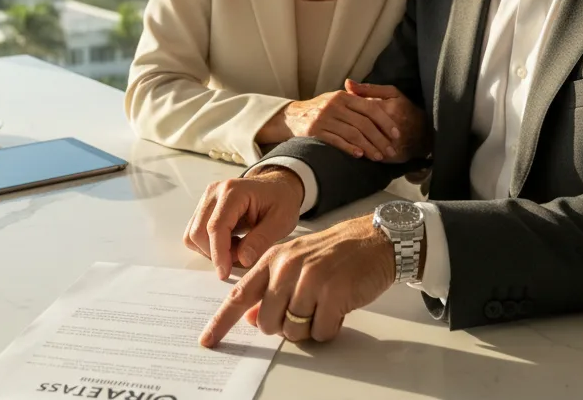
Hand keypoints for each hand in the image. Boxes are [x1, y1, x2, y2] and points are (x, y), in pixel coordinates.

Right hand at [183, 168, 303, 280]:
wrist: (277, 187)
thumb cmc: (281, 201)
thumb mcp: (281, 221)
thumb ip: (262, 239)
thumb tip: (242, 260)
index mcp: (234, 191)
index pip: (216, 226)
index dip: (219, 253)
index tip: (225, 273)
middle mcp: (214, 192)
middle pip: (198, 232)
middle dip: (216, 253)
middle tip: (241, 256)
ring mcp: (206, 199)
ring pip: (193, 235)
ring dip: (211, 250)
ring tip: (238, 248)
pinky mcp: (203, 208)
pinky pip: (195, 233)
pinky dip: (209, 245)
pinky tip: (231, 242)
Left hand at [199, 215, 395, 346]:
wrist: (374, 240)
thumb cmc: (334, 254)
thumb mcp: (296, 264)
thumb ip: (269, 289)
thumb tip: (251, 318)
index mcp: (273, 259)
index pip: (240, 295)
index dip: (222, 322)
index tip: (208, 340)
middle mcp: (288, 267)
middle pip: (267, 322)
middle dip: (285, 326)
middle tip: (305, 309)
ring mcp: (311, 278)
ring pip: (294, 329)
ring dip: (310, 327)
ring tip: (324, 305)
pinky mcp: (334, 292)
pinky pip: (321, 331)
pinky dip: (330, 327)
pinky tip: (338, 308)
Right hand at [255, 91, 400, 161]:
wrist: (292, 117)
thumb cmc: (321, 109)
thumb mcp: (337, 99)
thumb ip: (357, 99)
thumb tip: (382, 103)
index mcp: (343, 96)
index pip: (370, 108)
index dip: (385, 122)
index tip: (396, 134)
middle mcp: (334, 105)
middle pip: (364, 123)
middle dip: (380, 139)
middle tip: (390, 151)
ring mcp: (324, 119)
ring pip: (352, 134)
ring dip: (368, 147)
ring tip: (378, 157)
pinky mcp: (315, 132)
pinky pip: (336, 141)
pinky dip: (349, 148)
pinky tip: (360, 155)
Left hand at [344, 80, 429, 162]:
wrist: (424, 132)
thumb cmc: (405, 109)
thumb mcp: (391, 93)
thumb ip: (369, 89)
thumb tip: (347, 83)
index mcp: (388, 109)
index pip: (361, 111)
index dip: (348, 112)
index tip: (341, 112)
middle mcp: (389, 127)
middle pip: (360, 129)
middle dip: (347, 128)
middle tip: (338, 126)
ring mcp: (391, 144)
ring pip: (365, 145)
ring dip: (353, 143)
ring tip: (344, 139)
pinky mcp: (392, 157)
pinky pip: (373, 156)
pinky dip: (362, 154)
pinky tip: (354, 151)